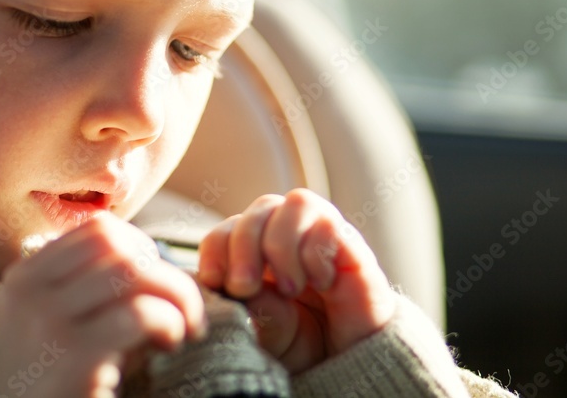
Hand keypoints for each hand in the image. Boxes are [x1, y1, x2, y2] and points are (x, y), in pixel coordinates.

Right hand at [0, 213, 207, 397]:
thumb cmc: (51, 386)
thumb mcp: (49, 324)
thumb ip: (84, 288)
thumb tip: (155, 263)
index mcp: (24, 277)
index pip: (97, 230)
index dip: (143, 249)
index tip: (156, 285)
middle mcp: (30, 292)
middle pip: (117, 245)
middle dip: (164, 271)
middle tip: (181, 308)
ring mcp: (48, 323)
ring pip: (132, 270)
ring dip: (174, 295)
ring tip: (180, 328)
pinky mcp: (73, 359)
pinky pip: (140, 314)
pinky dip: (169, 322)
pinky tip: (168, 343)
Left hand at [197, 188, 395, 373]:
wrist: (354, 362)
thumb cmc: (303, 343)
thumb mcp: (269, 337)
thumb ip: (256, 314)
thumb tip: (241, 288)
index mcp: (255, 252)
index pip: (226, 231)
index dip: (215, 250)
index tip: (213, 281)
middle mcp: (286, 234)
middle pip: (259, 211)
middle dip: (242, 247)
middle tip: (243, 287)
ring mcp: (319, 234)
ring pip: (296, 204)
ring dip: (281, 245)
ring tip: (289, 288)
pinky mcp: (351, 243)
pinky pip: (328, 224)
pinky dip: (315, 254)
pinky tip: (321, 282)